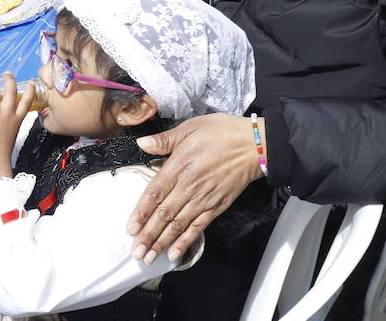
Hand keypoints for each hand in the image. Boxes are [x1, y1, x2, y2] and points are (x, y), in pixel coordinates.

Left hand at [0, 72, 35, 184]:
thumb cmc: (3, 150)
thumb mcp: (13, 133)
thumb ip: (11, 123)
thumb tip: (7, 120)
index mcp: (17, 118)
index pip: (27, 100)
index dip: (30, 89)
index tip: (31, 82)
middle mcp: (8, 113)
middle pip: (11, 90)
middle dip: (9, 79)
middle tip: (7, 74)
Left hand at [126, 113, 263, 262]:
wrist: (255, 145)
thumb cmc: (222, 133)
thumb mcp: (190, 128)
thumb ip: (164, 140)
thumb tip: (141, 142)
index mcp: (179, 166)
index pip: (155, 193)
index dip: (141, 213)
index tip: (130, 228)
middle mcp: (189, 186)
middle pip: (164, 214)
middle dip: (148, 235)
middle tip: (135, 252)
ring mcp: (204, 199)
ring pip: (178, 225)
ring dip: (162, 242)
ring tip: (149, 258)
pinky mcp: (217, 207)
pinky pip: (198, 227)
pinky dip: (186, 241)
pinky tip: (175, 254)